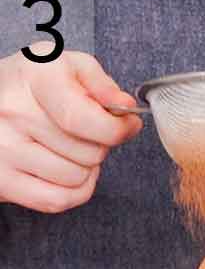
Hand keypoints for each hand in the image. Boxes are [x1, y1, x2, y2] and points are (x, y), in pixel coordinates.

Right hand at [0, 49, 140, 212]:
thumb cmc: (35, 85)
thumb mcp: (70, 67)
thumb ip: (102, 85)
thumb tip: (126, 108)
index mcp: (34, 78)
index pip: (82, 119)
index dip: (117, 130)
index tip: (127, 126)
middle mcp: (12, 112)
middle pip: (90, 153)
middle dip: (99, 146)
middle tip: (82, 133)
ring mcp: (3, 148)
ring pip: (77, 178)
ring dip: (85, 169)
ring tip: (67, 147)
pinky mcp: (2, 180)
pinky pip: (57, 200)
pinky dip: (72, 191)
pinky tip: (63, 169)